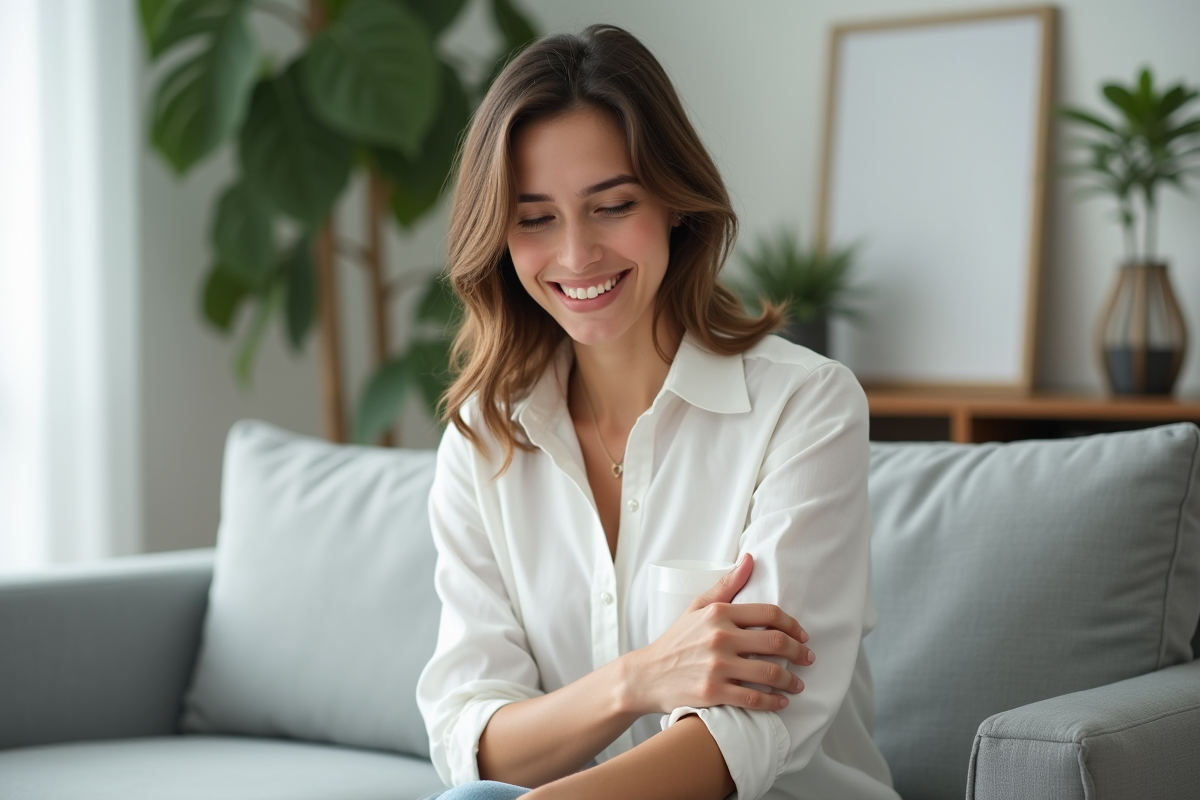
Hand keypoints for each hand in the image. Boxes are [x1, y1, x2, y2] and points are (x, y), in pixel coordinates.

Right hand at [624, 554, 813, 714]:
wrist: (647, 675)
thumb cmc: (676, 640)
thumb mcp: (697, 607)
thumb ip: (726, 585)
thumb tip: (749, 559)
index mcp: (718, 613)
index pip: (768, 613)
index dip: (792, 625)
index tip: (802, 635)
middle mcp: (719, 637)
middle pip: (775, 642)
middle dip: (799, 652)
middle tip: (808, 659)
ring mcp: (716, 666)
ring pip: (769, 673)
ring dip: (791, 680)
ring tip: (798, 683)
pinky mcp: (712, 692)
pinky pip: (753, 698)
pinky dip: (773, 702)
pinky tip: (781, 701)